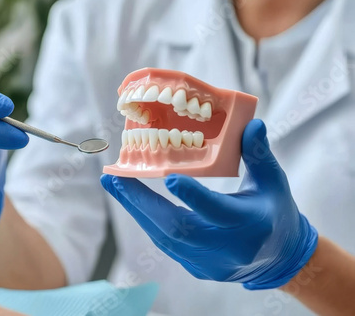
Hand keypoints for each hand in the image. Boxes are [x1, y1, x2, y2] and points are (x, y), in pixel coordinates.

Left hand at [101, 119, 317, 288]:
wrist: (276, 259)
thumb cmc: (274, 213)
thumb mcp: (273, 182)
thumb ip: (259, 154)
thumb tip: (252, 123)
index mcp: (249, 225)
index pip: (218, 211)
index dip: (194, 196)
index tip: (169, 177)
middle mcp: (226, 248)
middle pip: (178, 229)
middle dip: (142, 202)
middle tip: (114, 178)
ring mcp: (208, 262)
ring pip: (165, 239)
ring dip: (138, 209)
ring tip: (115, 185)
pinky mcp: (196, 267)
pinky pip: (166, 244)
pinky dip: (148, 220)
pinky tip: (133, 201)